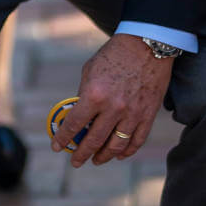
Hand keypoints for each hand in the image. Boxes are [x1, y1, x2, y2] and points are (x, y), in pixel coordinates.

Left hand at [57, 34, 172, 167]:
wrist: (147, 43)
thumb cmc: (115, 54)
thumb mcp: (90, 70)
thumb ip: (84, 94)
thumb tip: (79, 115)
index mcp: (94, 95)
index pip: (74, 125)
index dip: (63, 139)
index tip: (56, 146)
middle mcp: (113, 108)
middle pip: (94, 141)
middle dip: (81, 154)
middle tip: (75, 161)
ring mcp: (132, 113)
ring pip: (116, 146)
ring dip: (104, 156)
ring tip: (96, 160)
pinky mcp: (148, 114)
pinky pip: (137, 140)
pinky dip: (127, 151)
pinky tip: (119, 155)